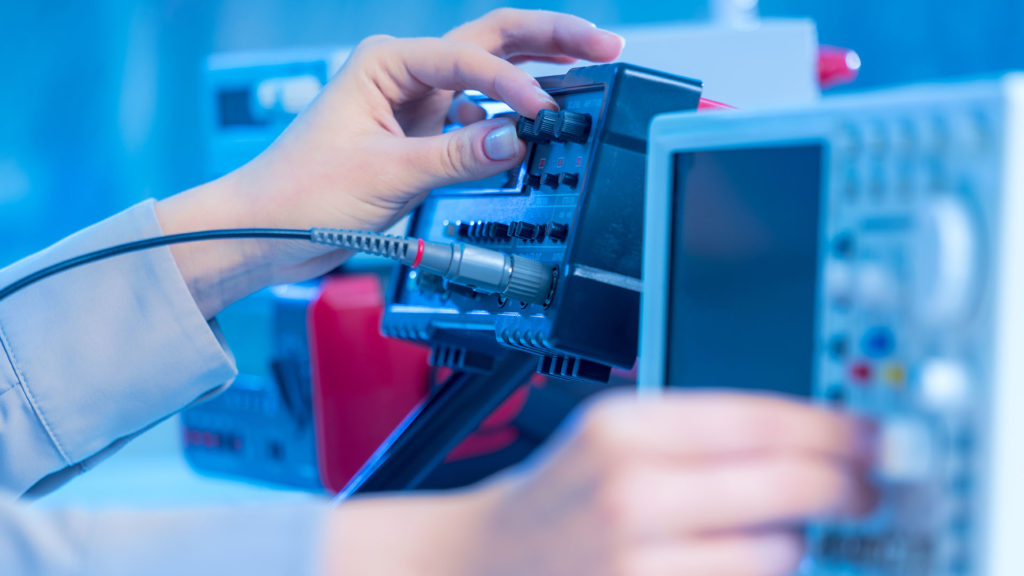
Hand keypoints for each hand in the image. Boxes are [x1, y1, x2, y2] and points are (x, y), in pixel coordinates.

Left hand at [156, 9, 623, 317]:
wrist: (264, 232)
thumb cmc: (298, 193)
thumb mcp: (386, 173)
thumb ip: (458, 155)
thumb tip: (519, 136)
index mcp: (387, 63)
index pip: (471, 58)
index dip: (515, 84)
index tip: (545, 114)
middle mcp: (404, 76)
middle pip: (491, 42)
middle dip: (550, 40)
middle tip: (605, 47)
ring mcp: (414, 106)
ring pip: (488, 78)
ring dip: (534, 73)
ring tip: (587, 71)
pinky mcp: (419, 139)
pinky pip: (476, 122)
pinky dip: (506, 124)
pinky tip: (530, 130)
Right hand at [325, 392, 875, 575]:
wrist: (482, 563)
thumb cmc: (554, 500)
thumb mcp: (611, 436)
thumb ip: (701, 431)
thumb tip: (806, 438)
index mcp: (620, 428)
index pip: (758, 418)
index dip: (833, 428)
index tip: (874, 438)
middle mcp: (629, 492)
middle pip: (786, 487)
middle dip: (843, 489)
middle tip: (865, 490)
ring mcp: (636, 560)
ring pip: (777, 553)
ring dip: (789, 544)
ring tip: (764, 535)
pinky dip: (756, 575)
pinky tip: (739, 561)